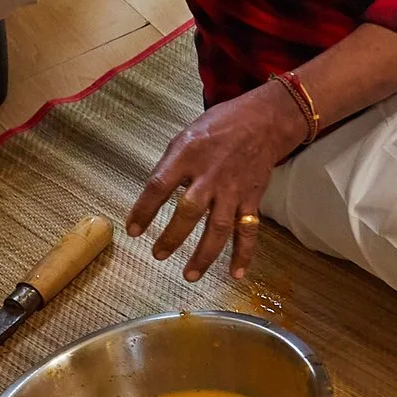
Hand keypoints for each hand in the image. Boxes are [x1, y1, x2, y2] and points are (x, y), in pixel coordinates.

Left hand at [126, 84, 304, 280]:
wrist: (263, 121)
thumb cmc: (219, 126)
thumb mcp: (186, 136)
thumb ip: (171, 166)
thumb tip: (155, 195)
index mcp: (187, 156)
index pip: (159, 186)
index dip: (144, 210)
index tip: (132, 230)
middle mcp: (210, 175)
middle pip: (189, 211)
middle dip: (172, 236)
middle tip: (158, 254)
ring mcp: (233, 190)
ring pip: (218, 227)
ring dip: (204, 254)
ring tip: (189, 275)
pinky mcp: (252, 199)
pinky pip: (248, 230)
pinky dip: (244, 253)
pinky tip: (236, 273)